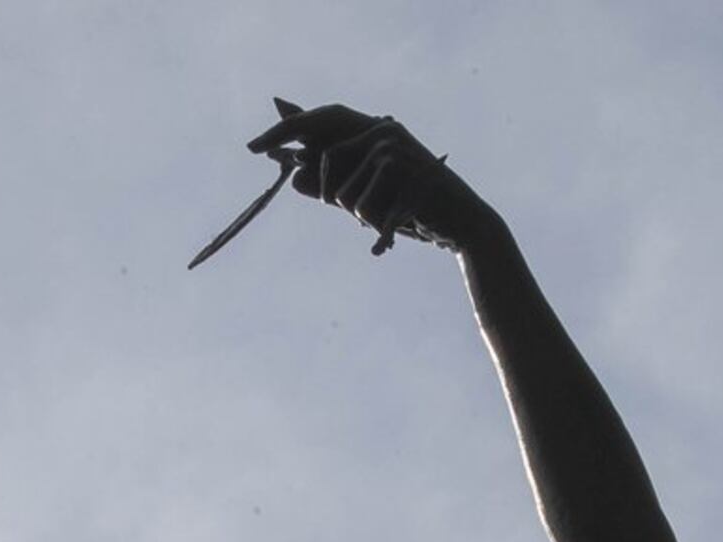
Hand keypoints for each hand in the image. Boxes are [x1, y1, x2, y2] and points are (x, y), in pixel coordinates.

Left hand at [246, 99, 491, 256]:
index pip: (327, 143)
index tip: (260, 153)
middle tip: (371, 218)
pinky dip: (376, 229)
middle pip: (330, 170)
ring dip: (364, 219)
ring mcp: (393, 148)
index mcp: (377, 130)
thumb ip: (333, 186)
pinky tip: (395, 229)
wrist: (462, 221)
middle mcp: (383, 131)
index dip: (298, 150)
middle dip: (343, 203)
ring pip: (345, 197)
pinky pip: (362, 208)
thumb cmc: (414, 208)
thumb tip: (294, 176)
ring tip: (392, 218)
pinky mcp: (399, 168)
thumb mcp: (368, 195)